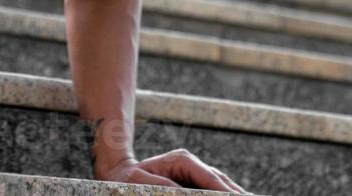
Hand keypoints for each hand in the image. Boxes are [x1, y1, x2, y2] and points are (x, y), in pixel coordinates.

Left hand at [97, 149, 247, 191]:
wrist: (118, 173)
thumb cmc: (129, 180)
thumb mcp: (146, 185)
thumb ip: (169, 189)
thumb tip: (189, 192)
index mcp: (181, 160)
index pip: (208, 177)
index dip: (223, 190)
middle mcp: (190, 163)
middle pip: (218, 179)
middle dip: (233, 192)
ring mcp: (192, 170)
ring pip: (218, 183)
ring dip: (232, 192)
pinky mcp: (191, 180)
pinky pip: (211, 188)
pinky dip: (222, 193)